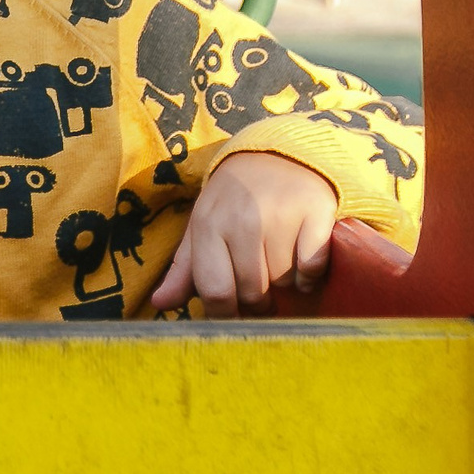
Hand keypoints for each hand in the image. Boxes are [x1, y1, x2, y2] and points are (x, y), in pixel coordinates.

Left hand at [150, 151, 337, 318]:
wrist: (276, 156)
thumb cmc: (233, 201)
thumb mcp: (203, 227)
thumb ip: (184, 269)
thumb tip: (159, 304)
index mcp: (208, 225)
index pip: (215, 290)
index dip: (225, 315)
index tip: (233, 317)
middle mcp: (242, 219)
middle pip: (252, 293)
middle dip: (256, 301)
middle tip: (259, 286)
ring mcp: (279, 215)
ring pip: (284, 283)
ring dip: (283, 282)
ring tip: (277, 258)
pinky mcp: (314, 212)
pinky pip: (313, 268)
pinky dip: (310, 273)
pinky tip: (302, 256)